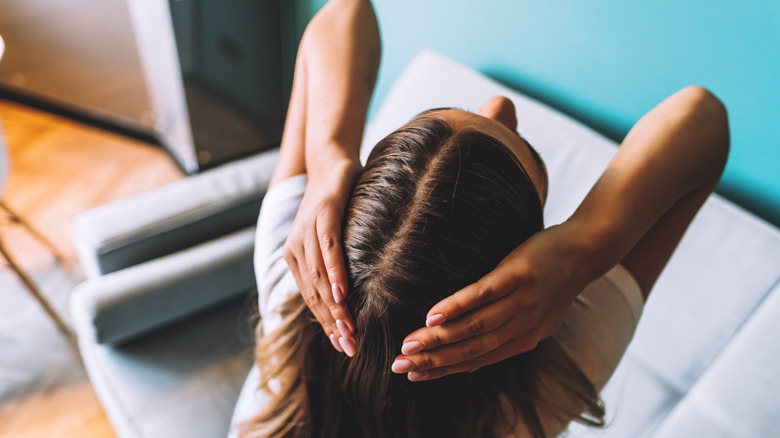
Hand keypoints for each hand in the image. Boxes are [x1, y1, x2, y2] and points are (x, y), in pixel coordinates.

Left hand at [283, 157, 361, 355]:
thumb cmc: (335, 204)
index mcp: (295, 257)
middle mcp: (295, 248)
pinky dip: (334, 272)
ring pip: (319, 277)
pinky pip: (328, 248)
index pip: (310, 299)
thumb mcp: (330, 238)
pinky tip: (342, 292)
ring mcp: (307, 231)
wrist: (329, 161)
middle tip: (349, 348)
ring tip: (349, 330)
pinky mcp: (323, 213)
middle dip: (332, 324)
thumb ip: (331, 264)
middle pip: (313, 294)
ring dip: (334, 307)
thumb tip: (347, 298)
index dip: (325, 325)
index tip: (342, 347)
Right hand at [391, 223, 588, 379]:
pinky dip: (456, 307)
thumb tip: (472, 346)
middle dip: (432, 361)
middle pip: (470, 350)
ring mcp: (521, 303)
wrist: (587, 249)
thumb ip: (508, 332)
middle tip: (399, 367)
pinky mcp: (519, 275)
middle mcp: (523, 327)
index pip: (476, 361)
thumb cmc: (555, 279)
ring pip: (473, 327)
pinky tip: (433, 315)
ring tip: (408, 344)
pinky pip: (482, 294)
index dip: (443, 370)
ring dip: (437, 339)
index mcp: (524, 340)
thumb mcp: (536, 314)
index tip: (414, 376)